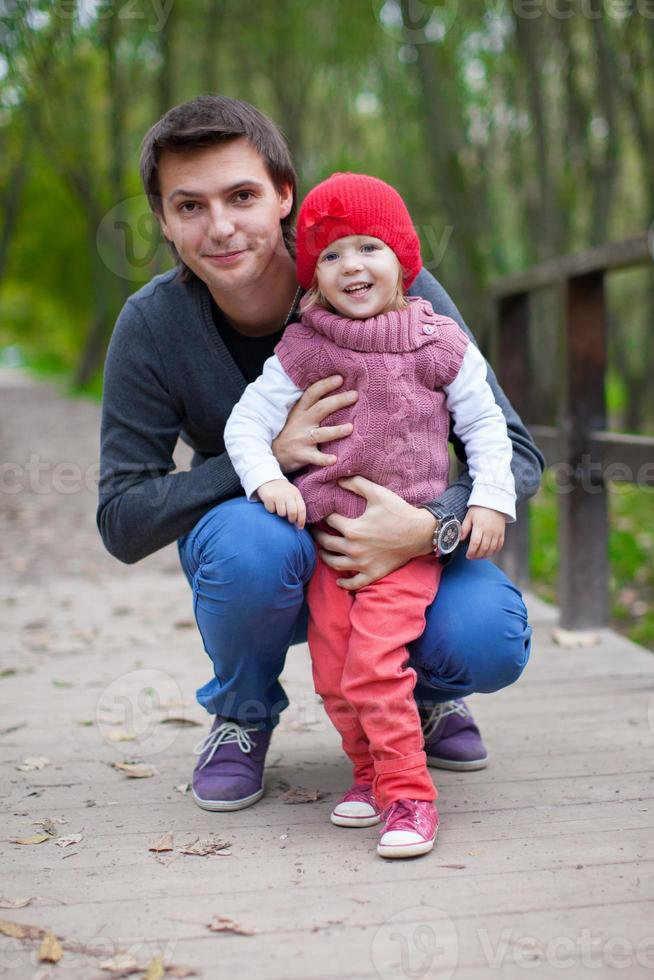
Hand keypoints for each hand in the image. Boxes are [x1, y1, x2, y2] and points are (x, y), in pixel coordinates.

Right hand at [257, 479, 306, 528]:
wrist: (269, 479)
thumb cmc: (283, 492)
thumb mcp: (293, 495)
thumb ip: (297, 506)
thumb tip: (299, 523)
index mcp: (296, 494)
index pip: (302, 509)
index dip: (302, 520)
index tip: (300, 528)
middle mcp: (288, 494)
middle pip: (292, 513)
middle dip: (291, 519)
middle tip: (289, 520)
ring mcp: (278, 495)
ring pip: (281, 513)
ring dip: (280, 514)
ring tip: (279, 508)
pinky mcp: (268, 497)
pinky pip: (271, 510)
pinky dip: (271, 510)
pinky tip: (271, 503)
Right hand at [272, 375, 356, 472]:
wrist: (270, 453)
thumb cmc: (288, 431)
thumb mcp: (295, 415)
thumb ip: (310, 405)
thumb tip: (334, 389)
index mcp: (300, 410)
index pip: (312, 393)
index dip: (325, 385)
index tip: (340, 378)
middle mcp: (301, 422)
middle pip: (321, 409)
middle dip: (338, 401)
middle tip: (354, 395)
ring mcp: (301, 439)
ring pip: (320, 433)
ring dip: (335, 431)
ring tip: (350, 428)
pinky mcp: (301, 455)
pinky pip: (314, 458)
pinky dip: (324, 459)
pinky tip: (335, 460)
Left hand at [312, 476, 436, 590]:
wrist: (420, 532)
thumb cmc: (399, 512)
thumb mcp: (377, 493)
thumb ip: (356, 484)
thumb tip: (339, 479)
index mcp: (353, 529)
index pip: (330, 521)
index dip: (325, 515)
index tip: (322, 513)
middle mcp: (354, 549)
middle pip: (327, 544)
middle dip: (319, 536)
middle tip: (315, 532)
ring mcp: (362, 564)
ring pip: (335, 564)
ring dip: (325, 558)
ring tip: (322, 552)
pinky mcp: (372, 573)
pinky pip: (354, 583)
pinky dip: (344, 584)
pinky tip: (338, 581)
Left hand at [461, 506, 505, 558]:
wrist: (495, 502)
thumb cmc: (480, 509)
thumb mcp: (469, 516)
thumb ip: (464, 528)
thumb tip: (460, 538)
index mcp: (480, 527)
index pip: (475, 543)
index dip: (471, 552)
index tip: (467, 555)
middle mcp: (489, 531)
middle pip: (483, 548)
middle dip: (476, 556)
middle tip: (471, 557)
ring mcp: (496, 533)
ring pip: (492, 549)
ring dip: (485, 556)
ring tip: (479, 557)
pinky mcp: (502, 534)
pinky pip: (499, 546)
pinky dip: (494, 552)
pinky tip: (488, 553)